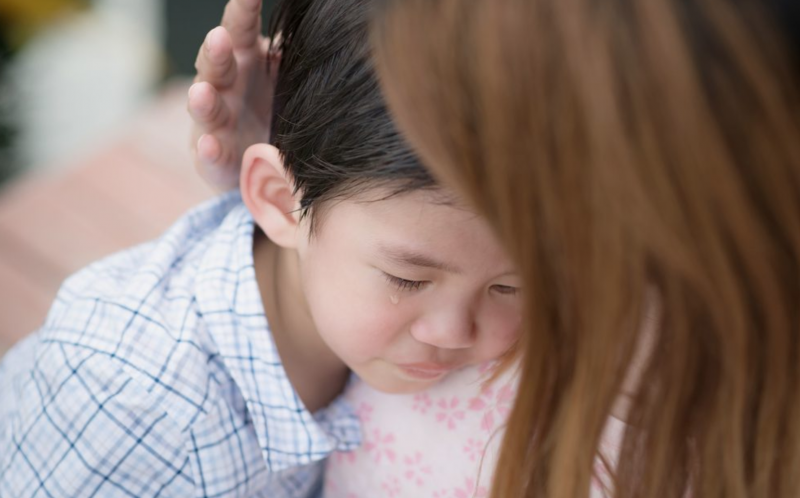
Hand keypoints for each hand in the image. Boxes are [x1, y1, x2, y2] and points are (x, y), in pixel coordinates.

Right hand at [188, 0, 278, 188]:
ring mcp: (215, 123)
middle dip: (216, 52)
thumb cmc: (276, 105)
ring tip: (202, 93)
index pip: (241, 30)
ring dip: (202, 100)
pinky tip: (210, 145)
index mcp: (245, 60)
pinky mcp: (213, 158)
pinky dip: (209, 151)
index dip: (242, 11)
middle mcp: (225, 86)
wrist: (266, 161)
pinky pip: (210, 155)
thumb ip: (292, 57)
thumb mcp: (287, 78)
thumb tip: (317, 32)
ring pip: (206, 109)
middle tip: (219, 39)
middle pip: (216, 65)